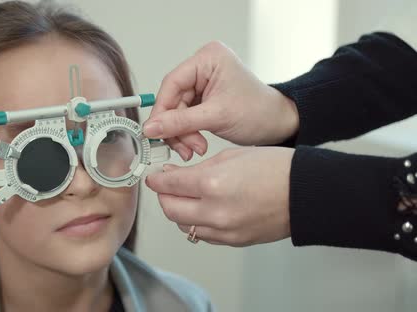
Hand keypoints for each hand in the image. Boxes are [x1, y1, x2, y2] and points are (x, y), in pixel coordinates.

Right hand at [144, 41, 298, 160]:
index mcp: (208, 59)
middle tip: (183, 147)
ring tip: (195, 149)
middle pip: (173, 100)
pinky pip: (184, 118)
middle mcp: (203, 68)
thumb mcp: (217, 117)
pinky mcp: (203, 100)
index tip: (153, 131)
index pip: (172, 83)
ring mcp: (203, 84)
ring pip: (176, 112)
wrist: (280, 125)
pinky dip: (187, 134)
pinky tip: (195, 144)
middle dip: (176, 127)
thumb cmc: (260, 112)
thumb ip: (180, 122)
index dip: (162, 110)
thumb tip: (151, 128)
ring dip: (182, 134)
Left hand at [145, 147, 293, 245]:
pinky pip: (203, 235)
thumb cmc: (276, 169)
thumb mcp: (231, 156)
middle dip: (163, 196)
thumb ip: (198, 168)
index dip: (157, 179)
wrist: (306, 192)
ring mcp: (224, 230)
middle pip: (170, 209)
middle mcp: (215, 211)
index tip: (154, 175)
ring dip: (178, 210)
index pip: (168, 185)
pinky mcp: (233, 241)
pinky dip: (196, 222)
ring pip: (184, 225)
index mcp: (212, 183)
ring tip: (186, 196)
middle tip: (166, 185)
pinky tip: (203, 209)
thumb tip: (174, 176)